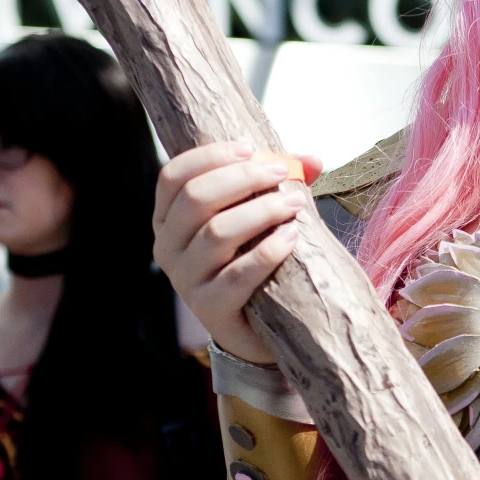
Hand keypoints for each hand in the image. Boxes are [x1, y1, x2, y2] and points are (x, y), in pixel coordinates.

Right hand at [153, 142, 320, 365]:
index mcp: (168, 218)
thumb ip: (276, 185)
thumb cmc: (250, 260)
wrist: (252, 329)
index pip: (173, 176)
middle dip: (243, 179)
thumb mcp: (253, 218)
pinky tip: (291, 237)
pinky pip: (237, 275)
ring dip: (260, 212)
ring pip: (217, 233)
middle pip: (196, 199)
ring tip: (293, 204)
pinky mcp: (209, 308)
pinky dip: (267, 252)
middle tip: (281, 174)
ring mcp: (185, 280)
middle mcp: (167, 247)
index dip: (210, 157)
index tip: (251, 150)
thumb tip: (312, 159)